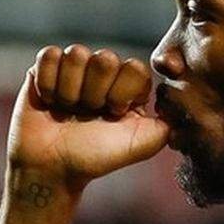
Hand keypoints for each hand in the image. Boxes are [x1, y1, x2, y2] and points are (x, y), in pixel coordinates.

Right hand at [7, 44, 170, 190]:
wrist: (51, 168)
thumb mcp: (142, 145)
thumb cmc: (94, 158)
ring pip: (76, 54)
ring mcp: (73, 68)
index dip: (122, 92)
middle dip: (94, 92)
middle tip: (87, 114)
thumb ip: (168, 124)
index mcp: (128, 87)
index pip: (135, 67)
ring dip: (70, 90)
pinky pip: (50, 55)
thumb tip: (180, 102)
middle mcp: (102, 74)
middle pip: (105, 58)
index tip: (113, 114)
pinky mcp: (43, 68)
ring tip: (67, 110)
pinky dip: (48, 82)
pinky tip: (50, 101)